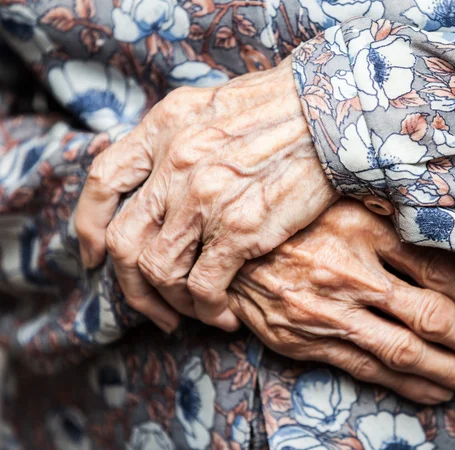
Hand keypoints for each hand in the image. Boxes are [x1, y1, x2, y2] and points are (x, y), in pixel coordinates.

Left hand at [75, 56, 337, 331]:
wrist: (329, 113)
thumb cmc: (280, 109)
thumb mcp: (211, 105)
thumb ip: (176, 137)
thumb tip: (156, 172)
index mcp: (163, 128)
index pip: (103, 182)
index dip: (90, 226)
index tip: (97, 255)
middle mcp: (174, 164)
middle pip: (124, 239)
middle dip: (130, 285)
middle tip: (151, 307)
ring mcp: (204, 198)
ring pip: (159, 269)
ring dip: (170, 303)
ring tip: (193, 313)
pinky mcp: (240, 228)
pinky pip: (202, 286)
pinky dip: (206, 309)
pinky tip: (222, 315)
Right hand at [229, 201, 454, 402]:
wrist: (220, 244)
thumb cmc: (286, 215)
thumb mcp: (339, 199)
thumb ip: (387, 218)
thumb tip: (443, 244)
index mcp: (359, 229)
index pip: (437, 271)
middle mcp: (346, 273)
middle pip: (430, 317)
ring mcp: (324, 312)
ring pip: (403, 351)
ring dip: (451, 372)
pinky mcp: (302, 341)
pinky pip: (364, 368)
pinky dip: (406, 383)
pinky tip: (435, 390)